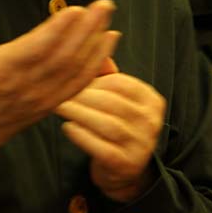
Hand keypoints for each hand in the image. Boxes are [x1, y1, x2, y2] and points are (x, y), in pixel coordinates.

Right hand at [0, 0, 120, 171]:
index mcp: (5, 68)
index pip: (38, 47)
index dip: (59, 30)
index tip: (78, 9)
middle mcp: (27, 84)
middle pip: (64, 56)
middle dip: (87, 30)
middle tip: (105, 6)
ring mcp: (42, 96)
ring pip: (75, 71)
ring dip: (95, 46)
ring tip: (110, 21)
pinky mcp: (51, 104)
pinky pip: (77, 86)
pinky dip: (95, 67)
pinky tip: (107, 48)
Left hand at [55, 72, 165, 201]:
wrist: (124, 171)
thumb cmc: (117, 125)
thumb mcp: (117, 98)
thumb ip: (106, 74)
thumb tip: (98, 41)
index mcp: (151, 101)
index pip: (121, 84)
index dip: (95, 81)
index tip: (73, 80)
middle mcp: (151, 123)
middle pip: (113, 103)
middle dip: (83, 96)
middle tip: (59, 92)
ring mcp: (141, 145)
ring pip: (107, 124)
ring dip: (79, 113)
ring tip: (60, 107)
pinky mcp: (126, 165)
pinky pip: (101, 148)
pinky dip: (82, 136)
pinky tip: (67, 127)